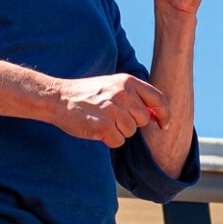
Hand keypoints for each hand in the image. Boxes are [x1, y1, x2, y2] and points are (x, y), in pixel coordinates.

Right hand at [49, 73, 168, 146]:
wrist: (58, 98)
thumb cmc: (87, 94)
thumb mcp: (112, 86)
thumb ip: (134, 97)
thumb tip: (155, 116)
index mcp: (128, 81)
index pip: (158, 99)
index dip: (164, 115)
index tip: (164, 125)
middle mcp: (123, 94)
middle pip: (143, 120)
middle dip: (131, 124)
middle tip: (112, 118)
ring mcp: (113, 110)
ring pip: (130, 133)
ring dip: (118, 132)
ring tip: (101, 120)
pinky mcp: (103, 126)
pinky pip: (118, 142)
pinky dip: (109, 140)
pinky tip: (96, 129)